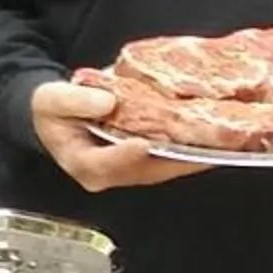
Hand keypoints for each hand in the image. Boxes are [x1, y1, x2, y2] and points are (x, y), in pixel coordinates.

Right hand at [32, 79, 200, 192]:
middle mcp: (112, 173)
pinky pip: (173, 156)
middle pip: (148, 170)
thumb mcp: (50, 100)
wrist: (61, 113)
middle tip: (205, 144)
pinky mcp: (147, 160)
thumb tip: (107, 101)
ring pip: (166, 166)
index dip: (124, 156)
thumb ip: (73, 101)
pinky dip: (193, 146)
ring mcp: (132, 168)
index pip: (105, 165)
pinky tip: (216, 134)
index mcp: (83, 164)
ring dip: (195, 155)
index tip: (142, 144)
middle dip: (178, 159)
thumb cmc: (52, 110)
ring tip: (222, 141)